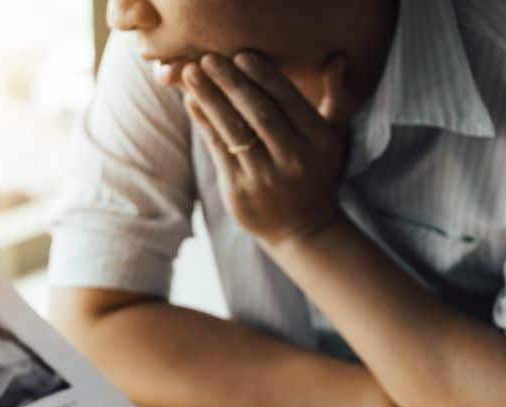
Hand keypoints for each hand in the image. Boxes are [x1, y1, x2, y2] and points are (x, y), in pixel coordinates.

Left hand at [179, 52, 354, 245]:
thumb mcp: (334, 138)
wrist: (302, 229)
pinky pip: (218, 151)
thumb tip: (337, 59)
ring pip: (235, 132)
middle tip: (208, 59)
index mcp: (319, 140)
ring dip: (210, 100)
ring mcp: (266, 178)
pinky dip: (204, 125)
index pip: (289, 101)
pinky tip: (192, 103)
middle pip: (259, 113)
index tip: (241, 55)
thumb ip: (336, 98)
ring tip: (191, 76)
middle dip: (231, 83)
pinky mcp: (240, 192)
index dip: (264, 76)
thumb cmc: (315, 173)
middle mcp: (295, 159)